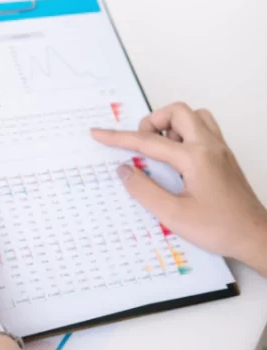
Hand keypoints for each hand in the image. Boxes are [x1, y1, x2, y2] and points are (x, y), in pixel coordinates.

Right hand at [91, 102, 266, 274]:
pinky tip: (176, 159)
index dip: (119, 138)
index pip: (148, 141)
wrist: (255, 236)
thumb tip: (124, 170)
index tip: (99, 134)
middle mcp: (210, 146)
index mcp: (195, 157)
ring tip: (159, 151)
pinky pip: (203, 130)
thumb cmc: (219, 228)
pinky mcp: (224, 157)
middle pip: (177, 112)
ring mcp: (220, 149)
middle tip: (139, 145)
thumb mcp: (173, 214)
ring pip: (193, 117)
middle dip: (151, 122)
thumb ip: (144, 189)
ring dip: (171, 125)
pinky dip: (184, 134)